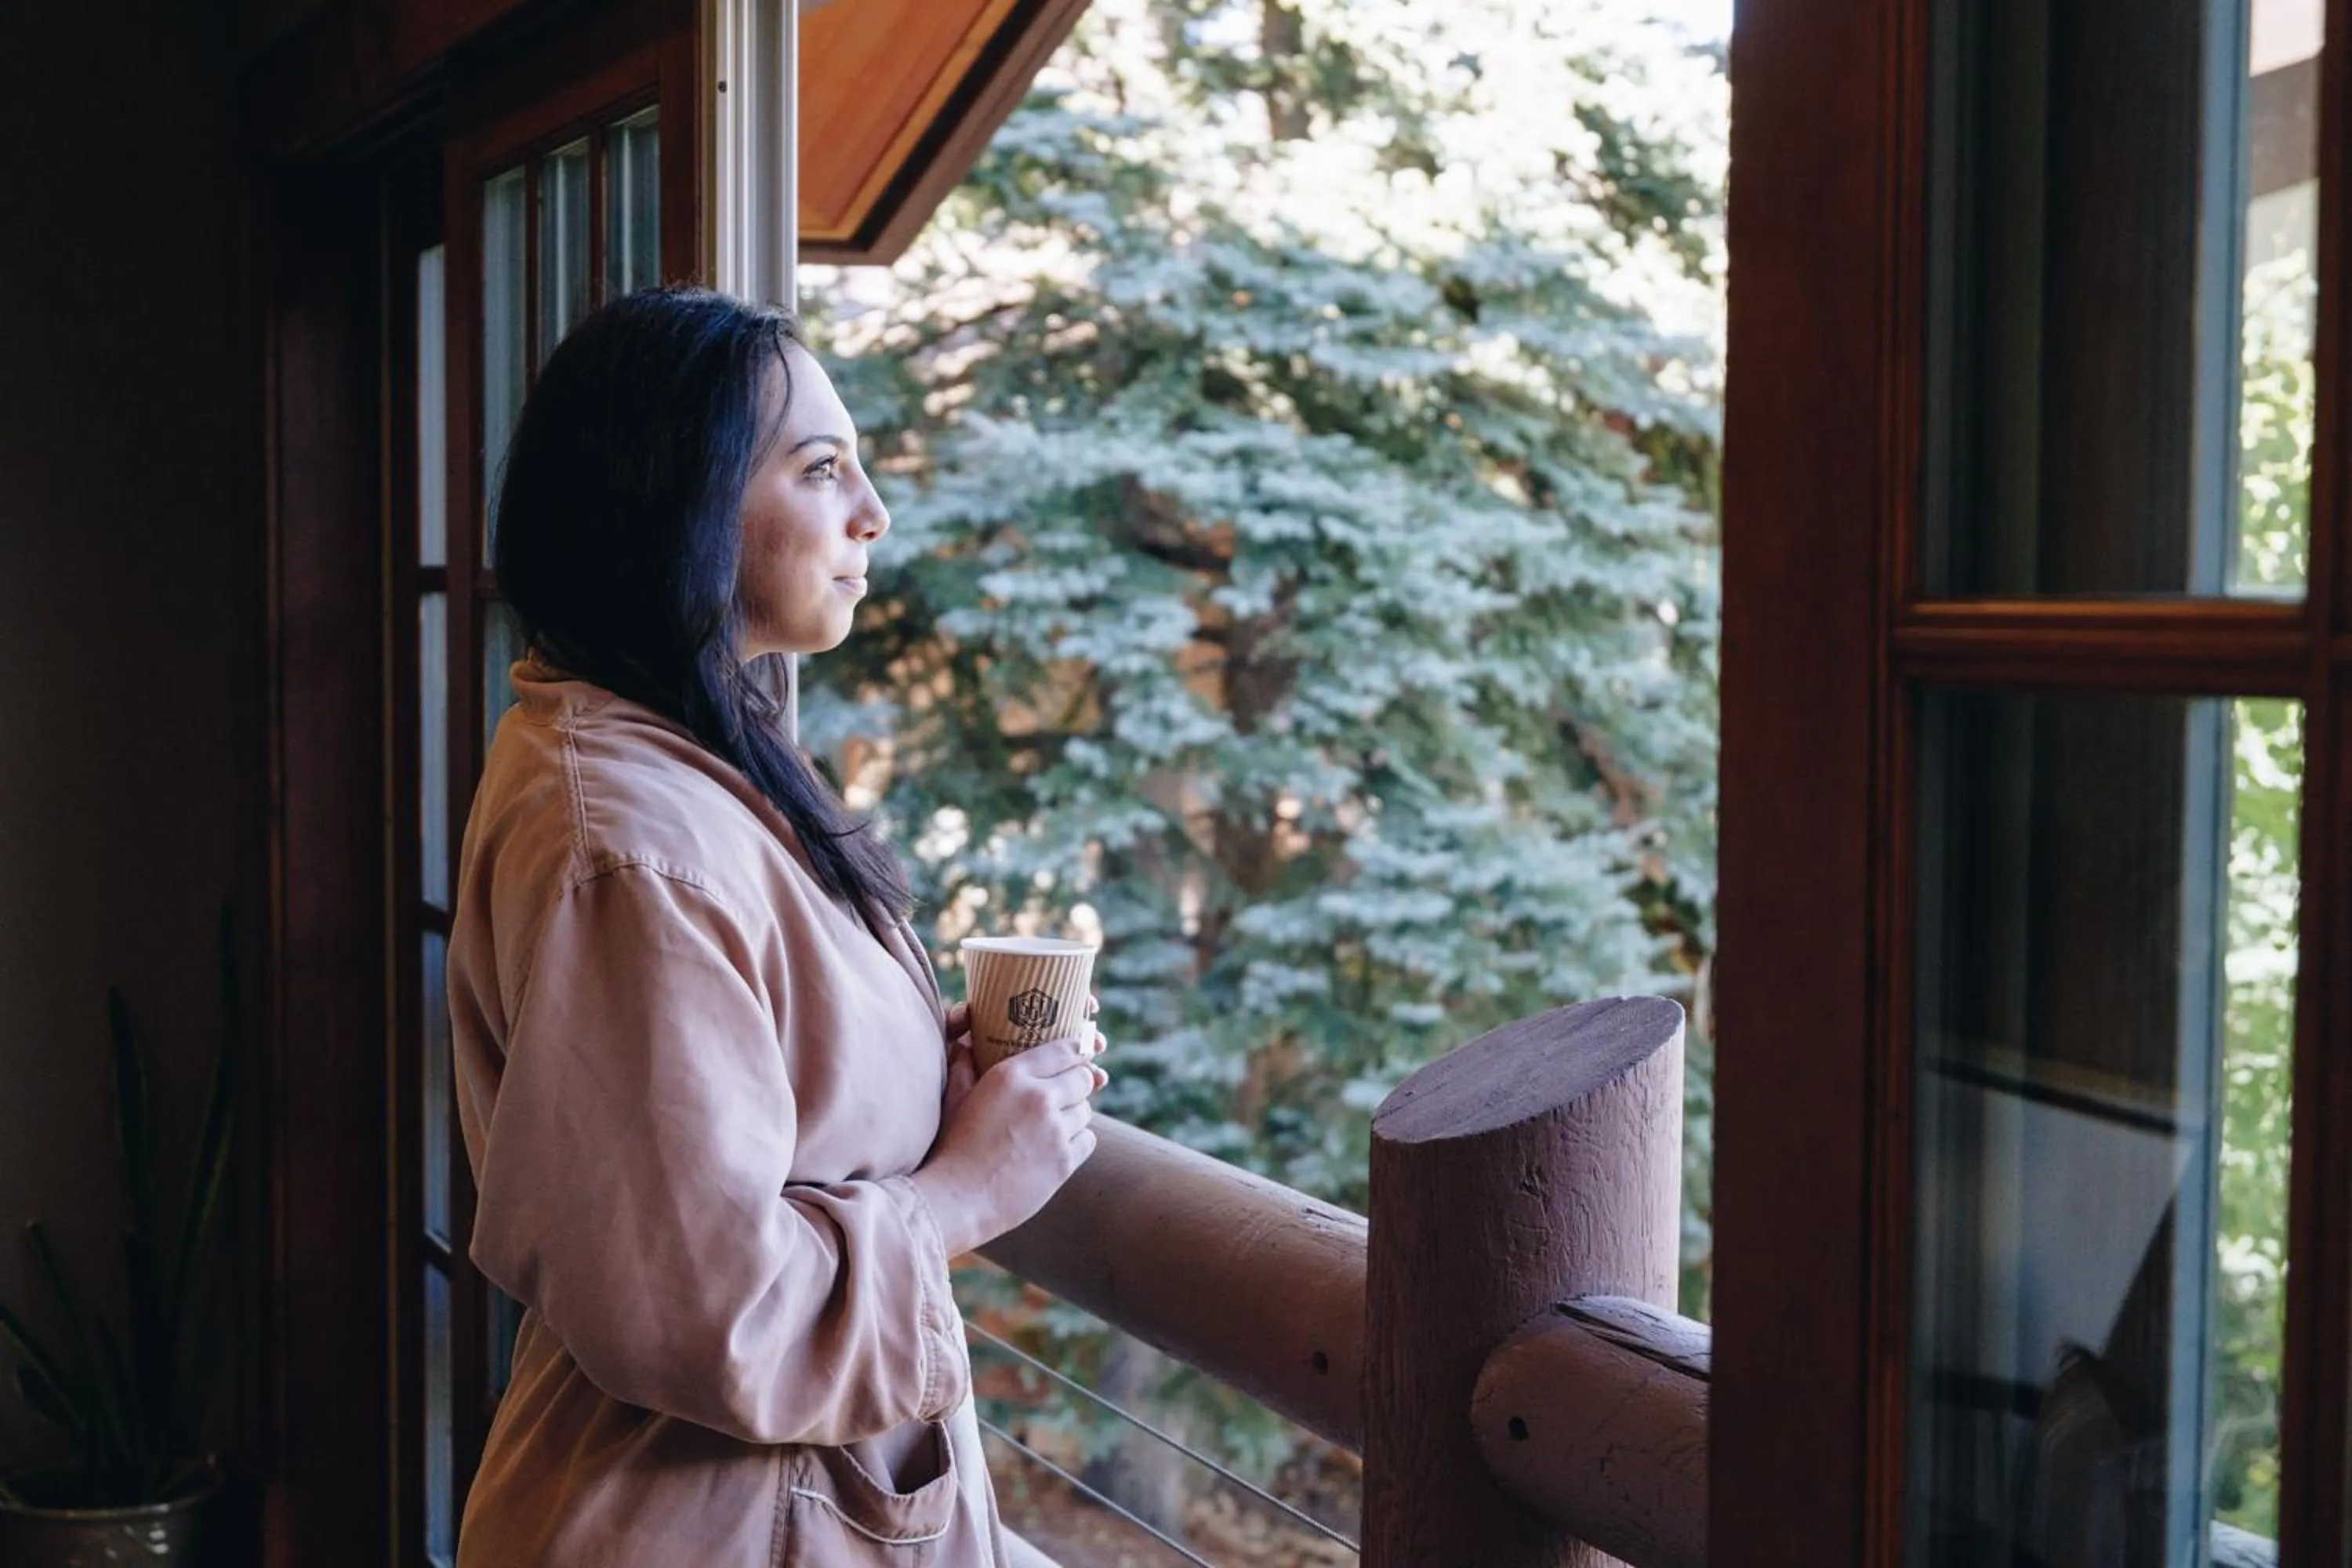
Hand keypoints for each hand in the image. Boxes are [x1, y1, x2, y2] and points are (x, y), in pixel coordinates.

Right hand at [915, 1034, 1106, 1257]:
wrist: (957, 1199)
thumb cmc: (952, 1147)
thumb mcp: (955, 1099)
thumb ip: (965, 1067)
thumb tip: (967, 1046)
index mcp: (1011, 1076)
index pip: (1065, 1049)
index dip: (1077, 1051)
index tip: (1079, 1054)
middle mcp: (1038, 1098)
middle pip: (1083, 1078)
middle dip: (1077, 1083)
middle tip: (1064, 1093)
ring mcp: (1055, 1131)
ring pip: (1086, 1110)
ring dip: (1073, 1115)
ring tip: (1050, 1126)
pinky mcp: (1065, 1161)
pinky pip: (1088, 1139)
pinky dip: (1077, 1141)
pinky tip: (1055, 1147)